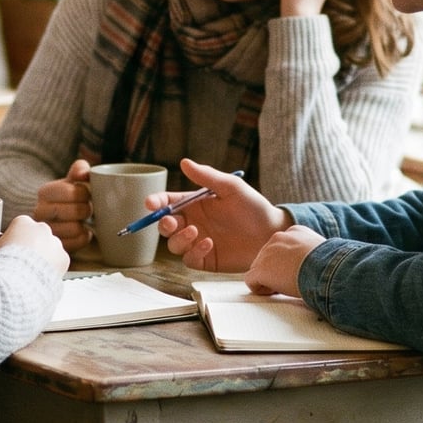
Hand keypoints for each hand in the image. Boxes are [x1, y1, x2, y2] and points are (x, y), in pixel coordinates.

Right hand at [0, 213, 69, 274]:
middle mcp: (41, 229)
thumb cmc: (0, 267)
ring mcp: (54, 243)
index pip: (21, 228)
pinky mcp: (64, 258)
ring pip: (50, 250)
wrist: (15, 283)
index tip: (12, 252)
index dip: (16, 241)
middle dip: (33, 248)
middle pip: (38, 236)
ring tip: (31, 275)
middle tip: (23, 263)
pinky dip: (51, 271)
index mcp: (22, 222)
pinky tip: (40, 279)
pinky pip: (58, 264)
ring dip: (43, 259)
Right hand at [32, 159, 93, 251]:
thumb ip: (80, 170)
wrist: (61, 220)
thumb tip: (83, 172)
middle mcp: (40, 212)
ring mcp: (45, 231)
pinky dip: (83, 237)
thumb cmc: (70, 199)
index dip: (85, 194)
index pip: (71, 192)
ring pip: (75, 228)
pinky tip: (80, 232)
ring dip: (84, 224)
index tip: (86, 194)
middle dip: (86, 209)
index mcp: (45, 192)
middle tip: (85, 208)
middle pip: (75, 211)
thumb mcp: (74, 181)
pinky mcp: (53, 247)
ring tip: (81, 220)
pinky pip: (76, 242)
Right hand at [150, 159, 290, 271]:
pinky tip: (208, 243)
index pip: (168, 202)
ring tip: (196, 231)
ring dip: (179, 238)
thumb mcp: (231, 187)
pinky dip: (193, 252)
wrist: (271, 233)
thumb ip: (207, 177)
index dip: (157, 202)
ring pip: (173, 244)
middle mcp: (193, 223)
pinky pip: (189, 259)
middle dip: (163, 224)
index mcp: (195, 204)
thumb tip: (184, 162)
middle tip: (172, 221)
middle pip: (165, 226)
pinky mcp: (206, 260)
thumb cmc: (254, 207)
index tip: (150, 203)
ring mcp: (198, 242)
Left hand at [242, 226, 323, 296]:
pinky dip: (260, 289)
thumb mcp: (323, 252)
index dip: (285, 262)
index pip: (281, 247)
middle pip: (268, 257)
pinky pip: (251, 281)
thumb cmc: (331, 265)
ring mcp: (267, 253)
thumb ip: (312, 254)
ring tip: (284, 288)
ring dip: (269, 280)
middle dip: (275, 270)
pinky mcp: (261, 270)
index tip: (295, 272)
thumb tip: (316, 265)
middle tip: (289, 282)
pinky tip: (274, 293)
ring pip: (259, 268)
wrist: (326, 268)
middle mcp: (278, 238)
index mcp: (295, 232)